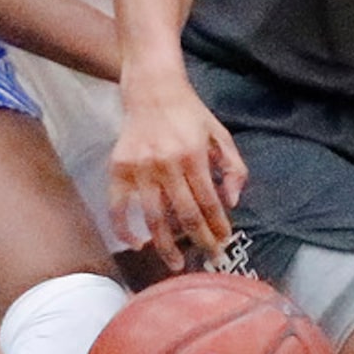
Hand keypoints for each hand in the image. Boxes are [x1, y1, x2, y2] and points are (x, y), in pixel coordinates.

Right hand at [109, 79, 246, 270]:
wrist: (152, 89)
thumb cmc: (190, 115)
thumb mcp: (221, 134)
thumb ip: (234, 167)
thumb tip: (232, 202)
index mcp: (194, 156)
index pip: (209, 202)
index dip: (218, 226)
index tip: (224, 242)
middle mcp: (166, 164)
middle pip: (184, 215)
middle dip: (199, 240)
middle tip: (208, 257)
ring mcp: (140, 168)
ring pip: (154, 218)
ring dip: (166, 246)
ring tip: (176, 263)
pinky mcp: (118, 168)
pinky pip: (118, 207)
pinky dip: (124, 229)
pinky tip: (136, 244)